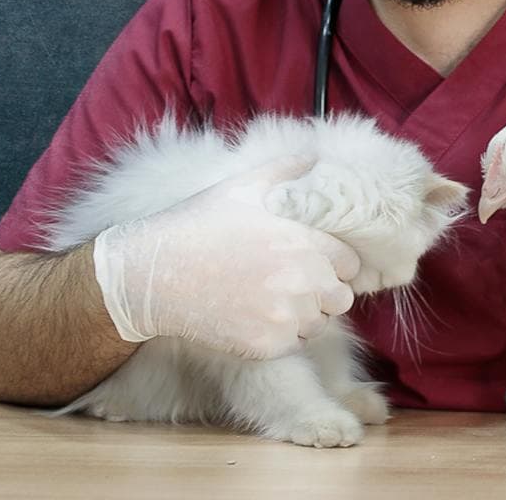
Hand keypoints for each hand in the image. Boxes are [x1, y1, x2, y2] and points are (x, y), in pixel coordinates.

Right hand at [92, 153, 359, 359]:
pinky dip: (282, 334)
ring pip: (318, 324)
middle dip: (325, 290)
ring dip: (305, 314)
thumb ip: (288, 170)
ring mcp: (285, 319)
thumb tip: (315, 159)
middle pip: (341, 298)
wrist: (154, 275)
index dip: (335, 261)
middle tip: (295, 280)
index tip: (314, 258)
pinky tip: (255, 314)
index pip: (351, 264)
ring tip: (272, 296)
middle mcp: (303, 283)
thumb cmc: (200, 224)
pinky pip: (292, 344)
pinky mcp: (266, 347)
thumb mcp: (244, 185)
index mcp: (305, 243)